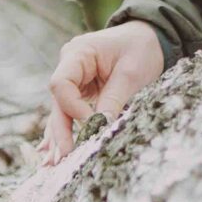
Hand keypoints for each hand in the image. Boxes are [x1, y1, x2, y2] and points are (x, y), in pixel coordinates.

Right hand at [43, 22, 164, 159]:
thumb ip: (114, 99)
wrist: (150, 36)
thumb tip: (100, 127)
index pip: (61, 84)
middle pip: (58, 102)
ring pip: (62, 111)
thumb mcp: (132, 74)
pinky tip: (51, 153)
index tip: (91, 123)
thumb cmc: (141, 48)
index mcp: (78, 53)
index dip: (72, 107)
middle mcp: (70, 66)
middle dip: (61, 131)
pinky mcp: (81, 91)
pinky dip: (66, 130)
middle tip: (64, 158)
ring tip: (52, 164)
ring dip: (59, 136)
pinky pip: (70, 112)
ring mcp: (74, 79)